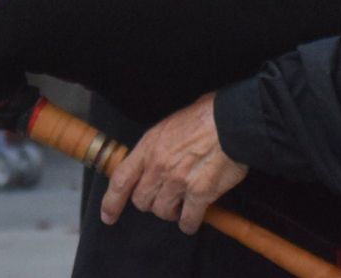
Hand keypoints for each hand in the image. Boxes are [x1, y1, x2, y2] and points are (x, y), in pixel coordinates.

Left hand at [101, 94, 246, 233]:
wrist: (231, 121)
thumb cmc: (204, 117)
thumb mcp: (169, 125)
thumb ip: (156, 147)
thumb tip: (153, 161)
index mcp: (149, 146)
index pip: (121, 179)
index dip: (112, 202)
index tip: (108, 216)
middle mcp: (159, 166)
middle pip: (142, 201)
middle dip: (151, 203)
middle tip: (164, 198)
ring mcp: (178, 181)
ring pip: (163, 211)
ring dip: (171, 213)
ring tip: (181, 206)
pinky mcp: (199, 193)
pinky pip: (188, 219)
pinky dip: (189, 223)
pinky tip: (192, 220)